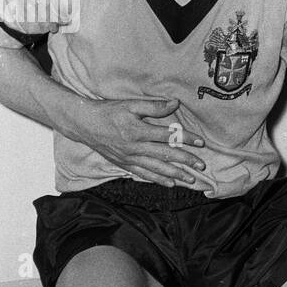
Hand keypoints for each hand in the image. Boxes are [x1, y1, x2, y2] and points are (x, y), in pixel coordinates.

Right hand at [69, 96, 207, 187]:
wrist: (85, 124)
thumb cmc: (109, 112)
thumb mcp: (131, 105)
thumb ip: (154, 106)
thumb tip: (175, 103)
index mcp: (138, 132)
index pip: (168, 136)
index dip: (186, 139)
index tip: (201, 142)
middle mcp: (135, 148)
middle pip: (165, 156)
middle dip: (185, 161)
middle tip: (201, 166)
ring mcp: (129, 159)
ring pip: (156, 169)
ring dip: (175, 175)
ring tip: (191, 180)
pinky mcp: (124, 164)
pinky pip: (143, 174)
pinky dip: (157, 180)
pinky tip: (170, 184)